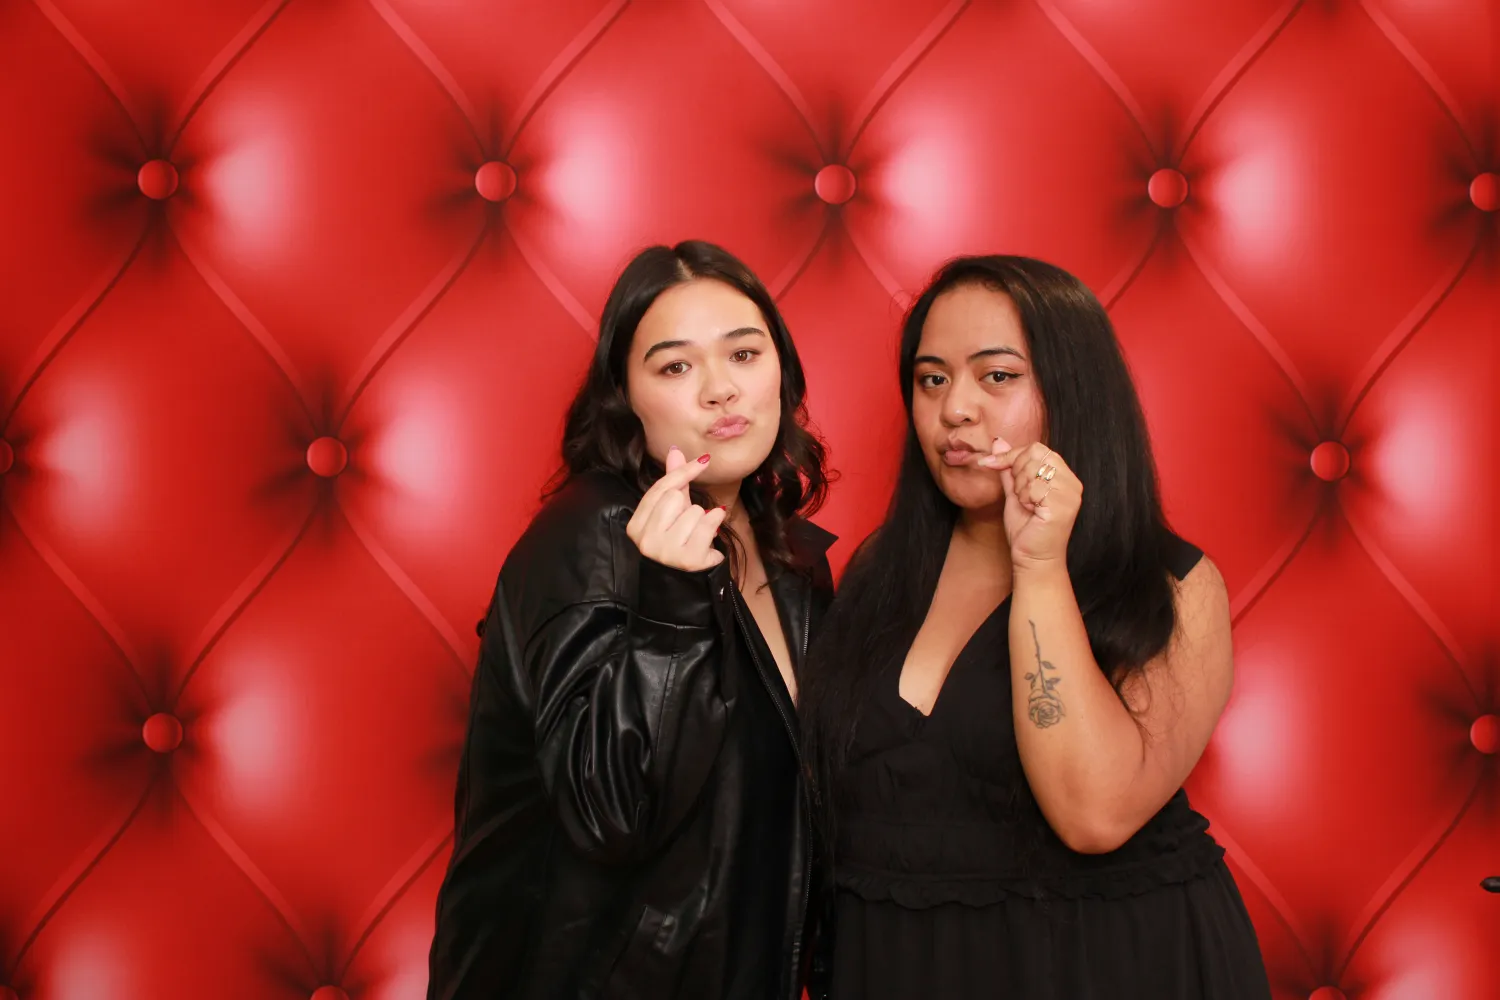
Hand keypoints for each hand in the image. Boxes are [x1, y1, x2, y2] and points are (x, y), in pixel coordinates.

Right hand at [625, 446, 728, 571]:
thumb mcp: (672, 510)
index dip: (682, 472)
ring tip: (697, 535)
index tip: (702, 462)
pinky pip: (707, 524)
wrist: (688, 581)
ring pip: (694, 511)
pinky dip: (714, 524)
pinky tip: (711, 536)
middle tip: (687, 525)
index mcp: (636, 526)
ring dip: (702, 520)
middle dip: (688, 507)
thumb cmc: (678, 541)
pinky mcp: (688, 559)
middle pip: (674, 498)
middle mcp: (645, 540)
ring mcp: (665, 551)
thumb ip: (673, 481)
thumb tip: (675, 450)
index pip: (660, 489)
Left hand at [975, 438, 1080, 570]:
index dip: (1012, 456)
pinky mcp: (1064, 505)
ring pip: (1033, 470)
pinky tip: (1032, 511)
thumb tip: (999, 442)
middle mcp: (1072, 482)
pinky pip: (1035, 487)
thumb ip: (1009, 467)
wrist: (1033, 559)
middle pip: (1035, 454)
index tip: (991, 464)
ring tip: (1028, 506)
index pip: (1037, 448)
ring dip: (1021, 489)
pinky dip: (1026, 499)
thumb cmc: (1026, 529)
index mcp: (1063, 476)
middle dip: (1017, 473)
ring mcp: (1071, 493)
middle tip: (1021, 496)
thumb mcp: (1014, 492)